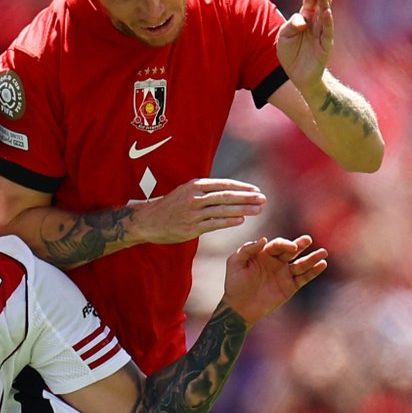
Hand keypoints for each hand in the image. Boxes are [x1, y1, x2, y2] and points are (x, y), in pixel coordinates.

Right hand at [131, 177, 265, 244]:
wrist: (148, 221)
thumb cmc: (170, 206)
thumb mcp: (185, 191)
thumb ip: (204, 190)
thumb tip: (227, 190)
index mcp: (194, 185)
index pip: (223, 184)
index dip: (241, 187)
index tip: (256, 190)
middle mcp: (194, 197)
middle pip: (226, 196)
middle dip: (247, 198)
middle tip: (263, 199)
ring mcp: (193, 213)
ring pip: (223, 210)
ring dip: (243, 210)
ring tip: (258, 210)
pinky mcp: (191, 228)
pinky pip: (214, 224)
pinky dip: (229, 222)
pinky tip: (241, 221)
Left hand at [222, 235, 326, 325]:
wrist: (239, 307)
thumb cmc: (235, 284)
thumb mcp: (235, 263)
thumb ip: (247, 250)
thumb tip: (264, 239)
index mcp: (263, 254)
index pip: (277, 245)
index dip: (284, 244)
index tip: (291, 247)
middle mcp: (276, 262)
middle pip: (291, 251)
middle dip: (300, 244)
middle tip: (307, 239)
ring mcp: (284, 274)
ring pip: (301, 263)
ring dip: (312, 258)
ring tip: (323, 252)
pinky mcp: (290, 287)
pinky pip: (304, 277)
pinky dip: (313, 271)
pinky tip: (322, 264)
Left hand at [276, 0, 333, 90]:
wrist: (298, 75)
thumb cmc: (290, 54)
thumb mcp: (284, 37)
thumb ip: (291, 25)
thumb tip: (303, 20)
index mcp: (305, 19)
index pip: (309, 1)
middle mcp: (315, 24)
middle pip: (319, 4)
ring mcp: (322, 34)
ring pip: (325, 15)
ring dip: (325, 3)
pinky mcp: (325, 45)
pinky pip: (328, 32)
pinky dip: (328, 22)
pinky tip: (327, 12)